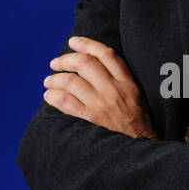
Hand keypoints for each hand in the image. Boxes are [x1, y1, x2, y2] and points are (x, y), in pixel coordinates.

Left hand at [43, 35, 159, 139]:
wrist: (140, 148)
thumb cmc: (136, 121)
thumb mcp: (135, 94)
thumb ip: (119, 78)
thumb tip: (90, 63)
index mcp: (127, 81)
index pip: (105, 54)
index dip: (86, 44)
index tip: (73, 42)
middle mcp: (114, 90)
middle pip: (84, 63)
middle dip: (65, 60)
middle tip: (54, 64)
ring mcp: (101, 104)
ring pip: (70, 81)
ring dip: (54, 79)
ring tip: (48, 82)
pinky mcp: (90, 119)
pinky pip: (64, 101)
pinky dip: (52, 96)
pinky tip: (49, 96)